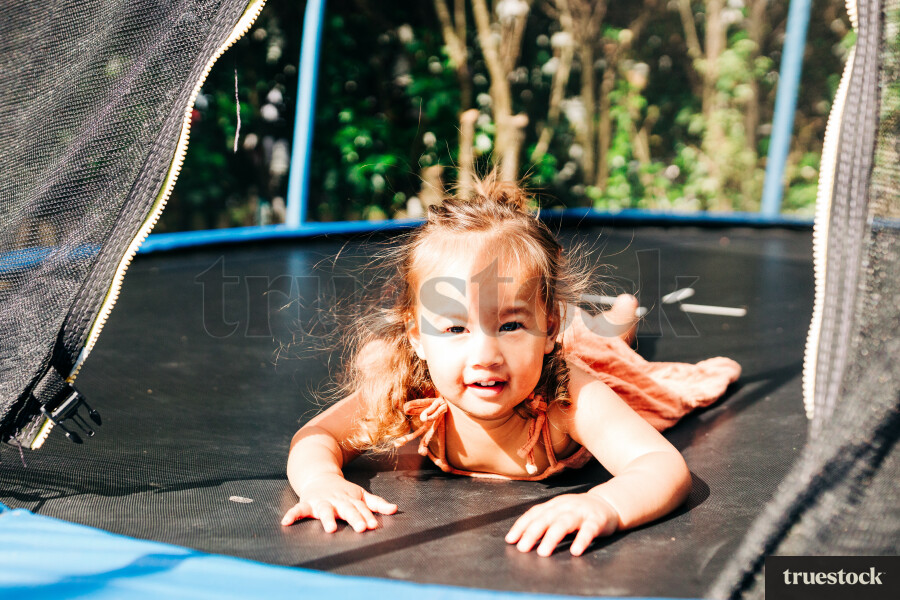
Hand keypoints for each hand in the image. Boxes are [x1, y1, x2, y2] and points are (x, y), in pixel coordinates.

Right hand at [281, 474, 396, 532]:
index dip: (367, 516)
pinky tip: (286, 523)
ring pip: (325, 510)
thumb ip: (377, 503)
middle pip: (347, 510)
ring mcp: (321, 501)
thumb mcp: (361, 494)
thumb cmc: (343, 490)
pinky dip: (292, 515)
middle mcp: (337, 500)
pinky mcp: (306, 503)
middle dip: (354, 518)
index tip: (373, 525)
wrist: (320, 475)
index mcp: (351, 499)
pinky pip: (298, 510)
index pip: (361, 509)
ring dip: (327, 519)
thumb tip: (395, 509)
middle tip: (361, 528)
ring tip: (330, 529)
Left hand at [505, 492, 618, 556]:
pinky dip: (581, 540)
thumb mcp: (560, 512)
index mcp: (554, 505)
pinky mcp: (596, 520)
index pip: (534, 513)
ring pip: (564, 523)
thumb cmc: (578, 512)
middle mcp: (565, 506)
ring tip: (543, 552)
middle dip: (532, 533)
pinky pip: (588, 530)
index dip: (522, 526)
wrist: (608, 504)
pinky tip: (575, 551)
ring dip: (552, 537)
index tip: (511, 540)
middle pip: (546, 518)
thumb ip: (545, 521)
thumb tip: (522, 538)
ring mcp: (581, 512)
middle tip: (522, 548)